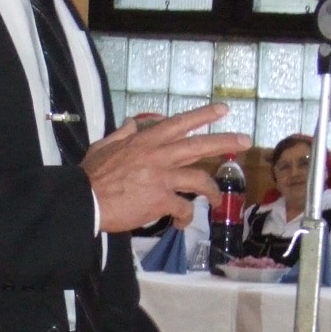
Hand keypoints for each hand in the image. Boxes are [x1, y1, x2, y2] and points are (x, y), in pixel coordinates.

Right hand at [83, 104, 243, 234]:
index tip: (222, 109)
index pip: (179, 123)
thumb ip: (120, 135)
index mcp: (145, 141)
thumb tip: (131, 123)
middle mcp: (159, 155)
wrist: (85, 201)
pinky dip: (186, 217)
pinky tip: (182, 222)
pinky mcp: (162, 200)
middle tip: (246, 140)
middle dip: (225, 142)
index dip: (203, 115)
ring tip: (217, 200)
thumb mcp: (103, 146)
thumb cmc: (91, 175)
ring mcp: (163, 178)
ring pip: (200, 180)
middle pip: (200, 145)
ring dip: (212, 191)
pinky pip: (185, 208)